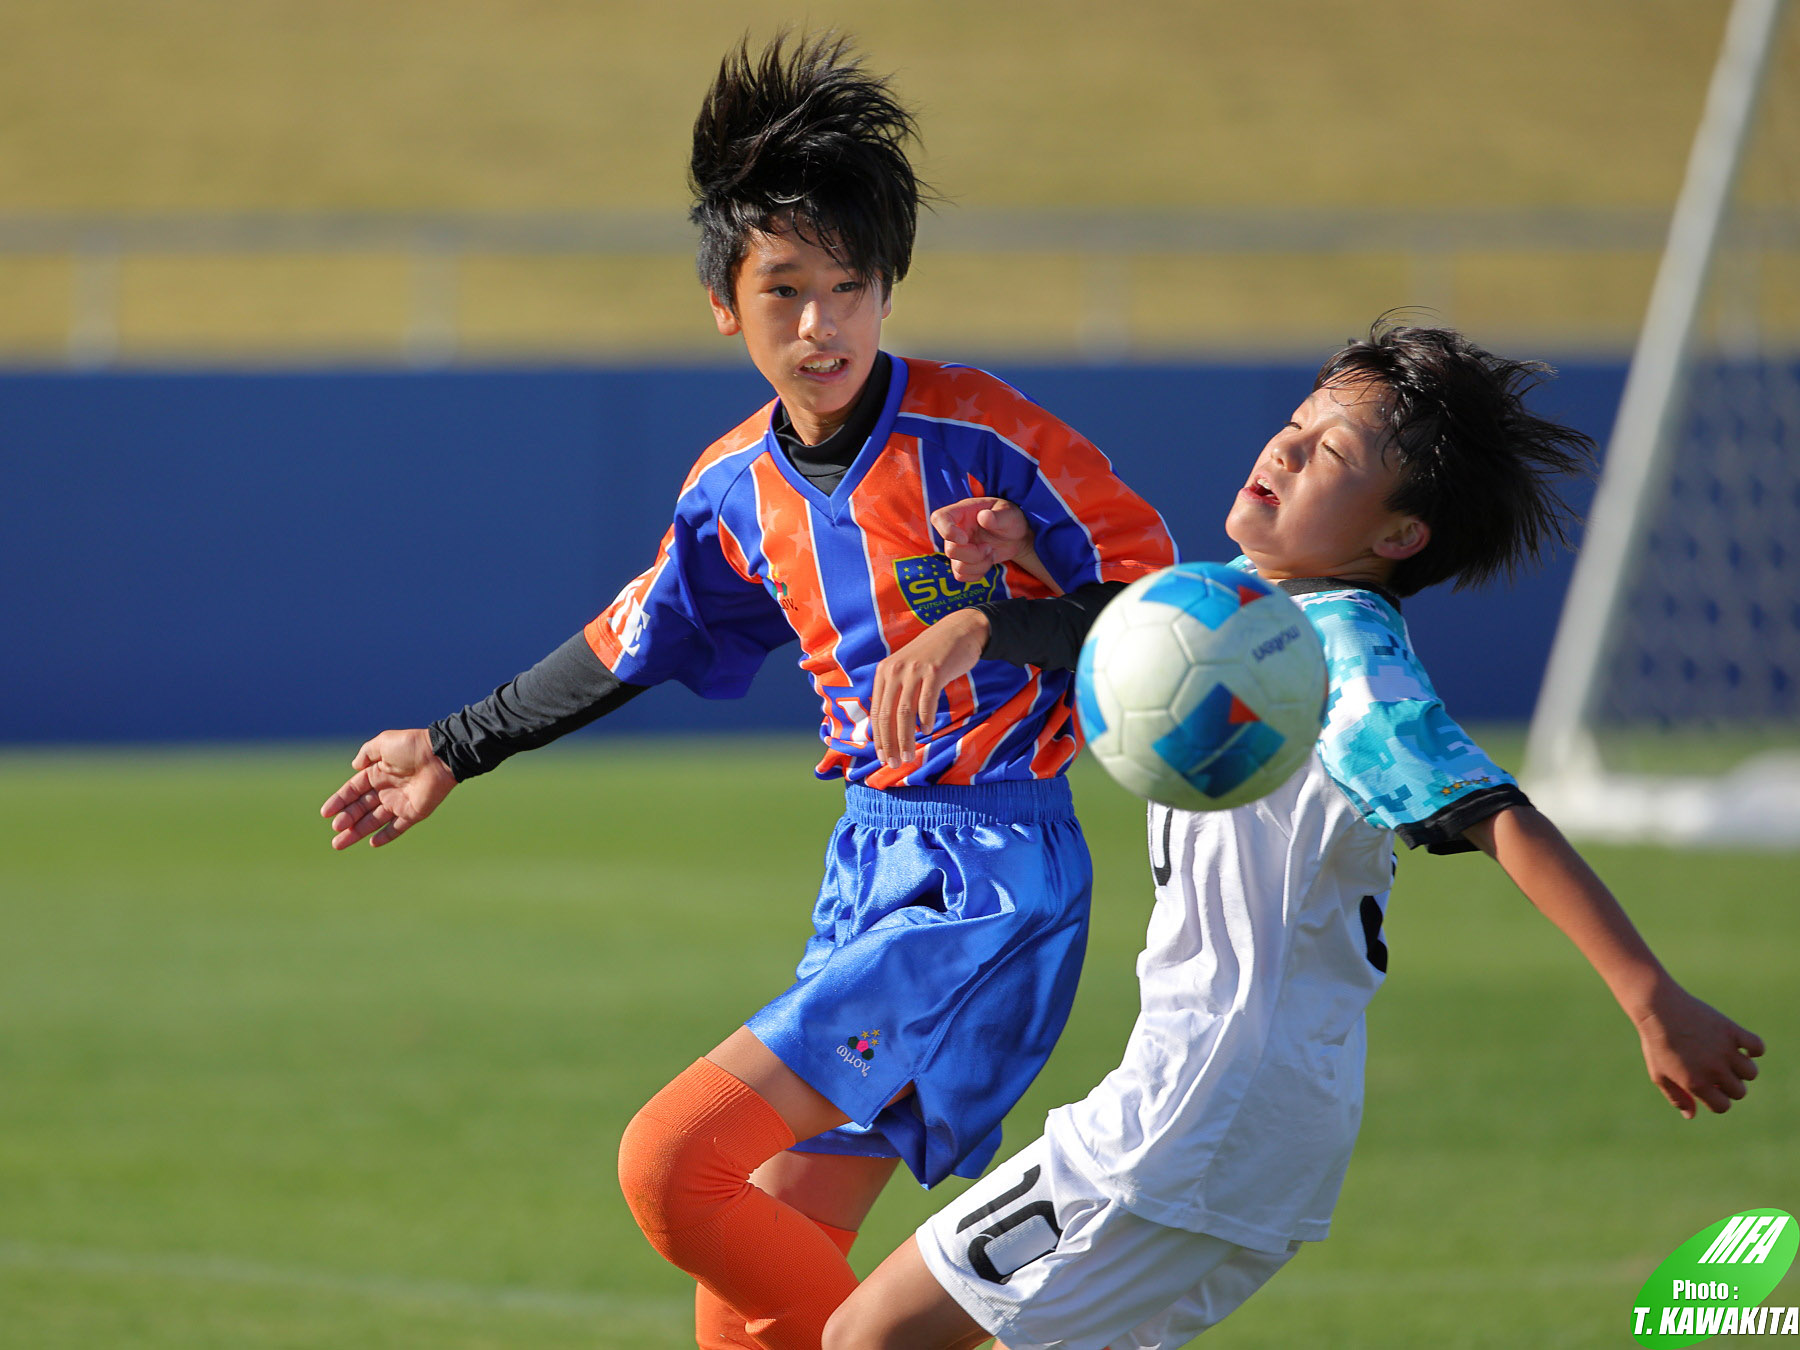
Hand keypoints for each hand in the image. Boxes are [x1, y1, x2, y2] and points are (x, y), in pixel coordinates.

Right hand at [320, 728, 457, 849]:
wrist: (441, 754)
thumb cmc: (412, 746)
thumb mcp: (384, 743)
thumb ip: (367, 753)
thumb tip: (354, 766)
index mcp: (377, 773)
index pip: (353, 790)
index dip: (339, 801)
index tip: (325, 813)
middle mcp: (386, 789)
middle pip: (361, 808)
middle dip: (347, 819)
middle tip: (335, 829)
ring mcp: (400, 802)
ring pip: (374, 820)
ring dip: (358, 831)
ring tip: (340, 843)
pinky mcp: (414, 812)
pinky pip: (398, 827)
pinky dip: (386, 835)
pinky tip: (372, 843)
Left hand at [870, 609, 989, 768]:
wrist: (959, 630)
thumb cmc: (933, 656)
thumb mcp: (907, 669)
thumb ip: (896, 692)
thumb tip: (889, 727)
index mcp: (884, 672)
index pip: (877, 712)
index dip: (879, 737)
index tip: (882, 757)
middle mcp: (895, 670)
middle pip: (888, 715)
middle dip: (890, 744)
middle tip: (895, 763)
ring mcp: (914, 670)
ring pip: (905, 713)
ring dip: (906, 739)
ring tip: (910, 756)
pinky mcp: (934, 671)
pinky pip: (927, 702)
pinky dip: (925, 720)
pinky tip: (926, 732)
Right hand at [931, 497, 1034, 583]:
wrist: (1014, 536)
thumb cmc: (1010, 520)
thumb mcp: (1010, 514)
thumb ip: (998, 516)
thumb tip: (984, 517)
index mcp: (962, 512)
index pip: (939, 518)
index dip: (946, 531)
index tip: (965, 539)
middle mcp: (956, 530)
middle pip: (950, 550)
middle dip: (974, 555)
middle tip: (989, 548)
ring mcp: (957, 548)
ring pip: (957, 567)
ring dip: (979, 565)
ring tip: (990, 553)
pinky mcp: (962, 562)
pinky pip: (962, 576)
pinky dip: (978, 573)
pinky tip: (987, 562)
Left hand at [1632, 980, 1763, 1117]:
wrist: (1658, 1008)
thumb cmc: (1656, 1043)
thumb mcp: (1659, 1074)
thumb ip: (1677, 1097)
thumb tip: (1692, 1115)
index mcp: (1696, 1084)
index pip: (1723, 1106)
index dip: (1716, 1099)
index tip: (1708, 1087)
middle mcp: (1714, 1070)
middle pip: (1739, 1092)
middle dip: (1729, 1086)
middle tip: (1715, 1071)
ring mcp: (1725, 1050)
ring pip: (1751, 1073)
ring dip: (1741, 1069)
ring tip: (1726, 1058)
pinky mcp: (1732, 1031)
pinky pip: (1758, 1047)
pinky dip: (1754, 1048)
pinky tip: (1740, 1045)